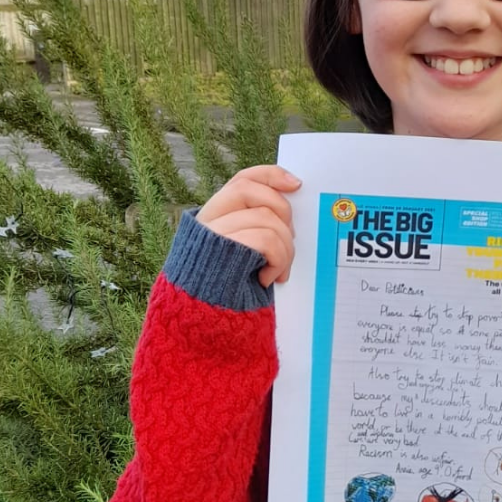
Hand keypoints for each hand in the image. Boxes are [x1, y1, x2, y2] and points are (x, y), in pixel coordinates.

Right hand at [195, 165, 300, 285]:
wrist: (204, 325)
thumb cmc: (231, 291)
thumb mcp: (245, 255)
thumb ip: (257, 229)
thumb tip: (291, 209)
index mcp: (213, 218)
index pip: (242, 180)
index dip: (270, 175)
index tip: (297, 184)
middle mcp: (207, 222)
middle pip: (251, 192)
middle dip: (282, 213)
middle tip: (290, 241)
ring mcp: (212, 236)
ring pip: (265, 218)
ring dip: (284, 248)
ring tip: (279, 271)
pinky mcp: (221, 253)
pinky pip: (264, 239)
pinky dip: (276, 260)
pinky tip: (268, 279)